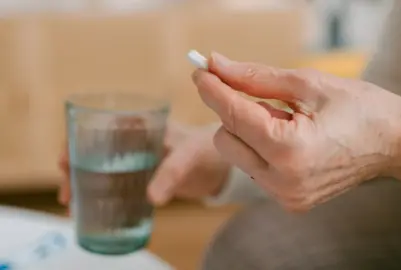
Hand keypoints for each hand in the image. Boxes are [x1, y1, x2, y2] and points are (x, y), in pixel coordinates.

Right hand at [58, 122, 230, 205]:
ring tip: (73, 204)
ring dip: (84, 183)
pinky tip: (93, 210)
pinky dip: (102, 195)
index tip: (65, 161)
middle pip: (94, 148)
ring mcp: (137, 159)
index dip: (77, 140)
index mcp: (141, 123)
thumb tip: (151, 198)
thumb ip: (172, 173)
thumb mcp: (190, 156)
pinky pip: (116, 184)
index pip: (99, 125)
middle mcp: (134, 139)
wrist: (223, 167)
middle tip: (66, 191)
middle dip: (75, 167)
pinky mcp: (143, 177)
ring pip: (102, 167)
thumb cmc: (207, 150)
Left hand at [192, 52, 400, 211]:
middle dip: (233, 112)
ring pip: (237, 155)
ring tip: (285, 118)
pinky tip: (287, 136)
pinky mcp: (290, 201)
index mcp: (292, 150)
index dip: (213, 89)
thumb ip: (256, 77)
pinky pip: (255, 168)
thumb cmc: (361, 108)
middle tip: (258, 94)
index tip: (200, 70)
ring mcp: (287, 196)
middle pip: (225, 140)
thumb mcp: (308, 84)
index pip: (234, 115)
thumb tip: (217, 66)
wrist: (396, 143)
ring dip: (248, 131)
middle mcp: (284, 182)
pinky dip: (260, 148)